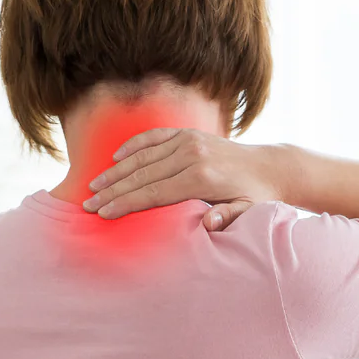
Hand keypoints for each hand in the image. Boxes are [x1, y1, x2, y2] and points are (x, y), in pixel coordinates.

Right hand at [82, 128, 285, 230]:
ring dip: (115, 172)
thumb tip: (208, 224)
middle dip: (112, 191)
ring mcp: (188, 141)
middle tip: (88, 204)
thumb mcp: (248, 212)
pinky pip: (153, 138)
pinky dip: (133, 147)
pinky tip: (115, 158)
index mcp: (201, 177)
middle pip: (142, 176)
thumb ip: (227, 217)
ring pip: (143, 157)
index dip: (126, 203)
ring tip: (94, 186)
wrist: (269, 167)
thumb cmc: (255, 197)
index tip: (104, 213)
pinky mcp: (187, 134)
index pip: (154, 192)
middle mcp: (191, 154)